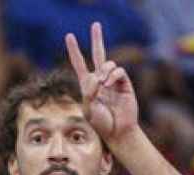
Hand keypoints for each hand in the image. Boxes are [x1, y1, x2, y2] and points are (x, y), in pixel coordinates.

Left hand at [65, 22, 138, 142]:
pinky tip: (109, 84)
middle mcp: (100, 80)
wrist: (118, 131)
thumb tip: (97, 76)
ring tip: (102, 84)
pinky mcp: (124, 84)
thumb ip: (89, 92)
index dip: (74, 50)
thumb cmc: (101, 123)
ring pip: (108, 63)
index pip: (79, 63)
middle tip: (95, 24)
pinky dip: (113, 76)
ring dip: (104, 71)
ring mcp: (113, 81)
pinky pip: (118, 71)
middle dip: (97, 39)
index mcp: (87, 85)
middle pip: (98, 54)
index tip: (69, 36)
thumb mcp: (88, 109)